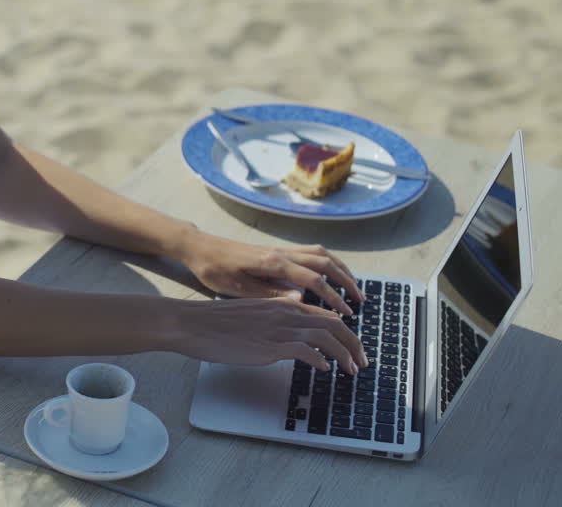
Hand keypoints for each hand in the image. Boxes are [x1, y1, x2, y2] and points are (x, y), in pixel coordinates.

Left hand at [175, 230, 365, 313]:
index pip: (313, 280)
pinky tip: (331, 274)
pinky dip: (327, 261)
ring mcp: (280, 249)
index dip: (333, 297)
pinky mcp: (277, 250)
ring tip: (353, 287)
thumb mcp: (238, 289)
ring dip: (340, 268)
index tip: (346, 313)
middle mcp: (281, 252)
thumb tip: (301, 301)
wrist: (201, 248)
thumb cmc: (215, 270)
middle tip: (360, 300)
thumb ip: (270, 295)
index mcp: (273, 263)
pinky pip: (310, 252)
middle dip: (346, 281)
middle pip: (324, 262)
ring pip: (320, 253)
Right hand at [181, 295, 368, 373]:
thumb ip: (273, 321)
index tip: (352, 347)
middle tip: (362, 361)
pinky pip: (305, 350)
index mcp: (281, 303)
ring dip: (344, 354)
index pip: (324, 314)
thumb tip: (289, 337)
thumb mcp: (251, 315)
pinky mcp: (268, 345)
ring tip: (352, 369)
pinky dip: (320, 360)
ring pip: (325, 336)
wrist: (191, 323)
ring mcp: (277, 328)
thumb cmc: (215, 322)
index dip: (344, 332)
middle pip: (334, 324)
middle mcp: (284, 312)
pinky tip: (325, 369)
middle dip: (354, 344)